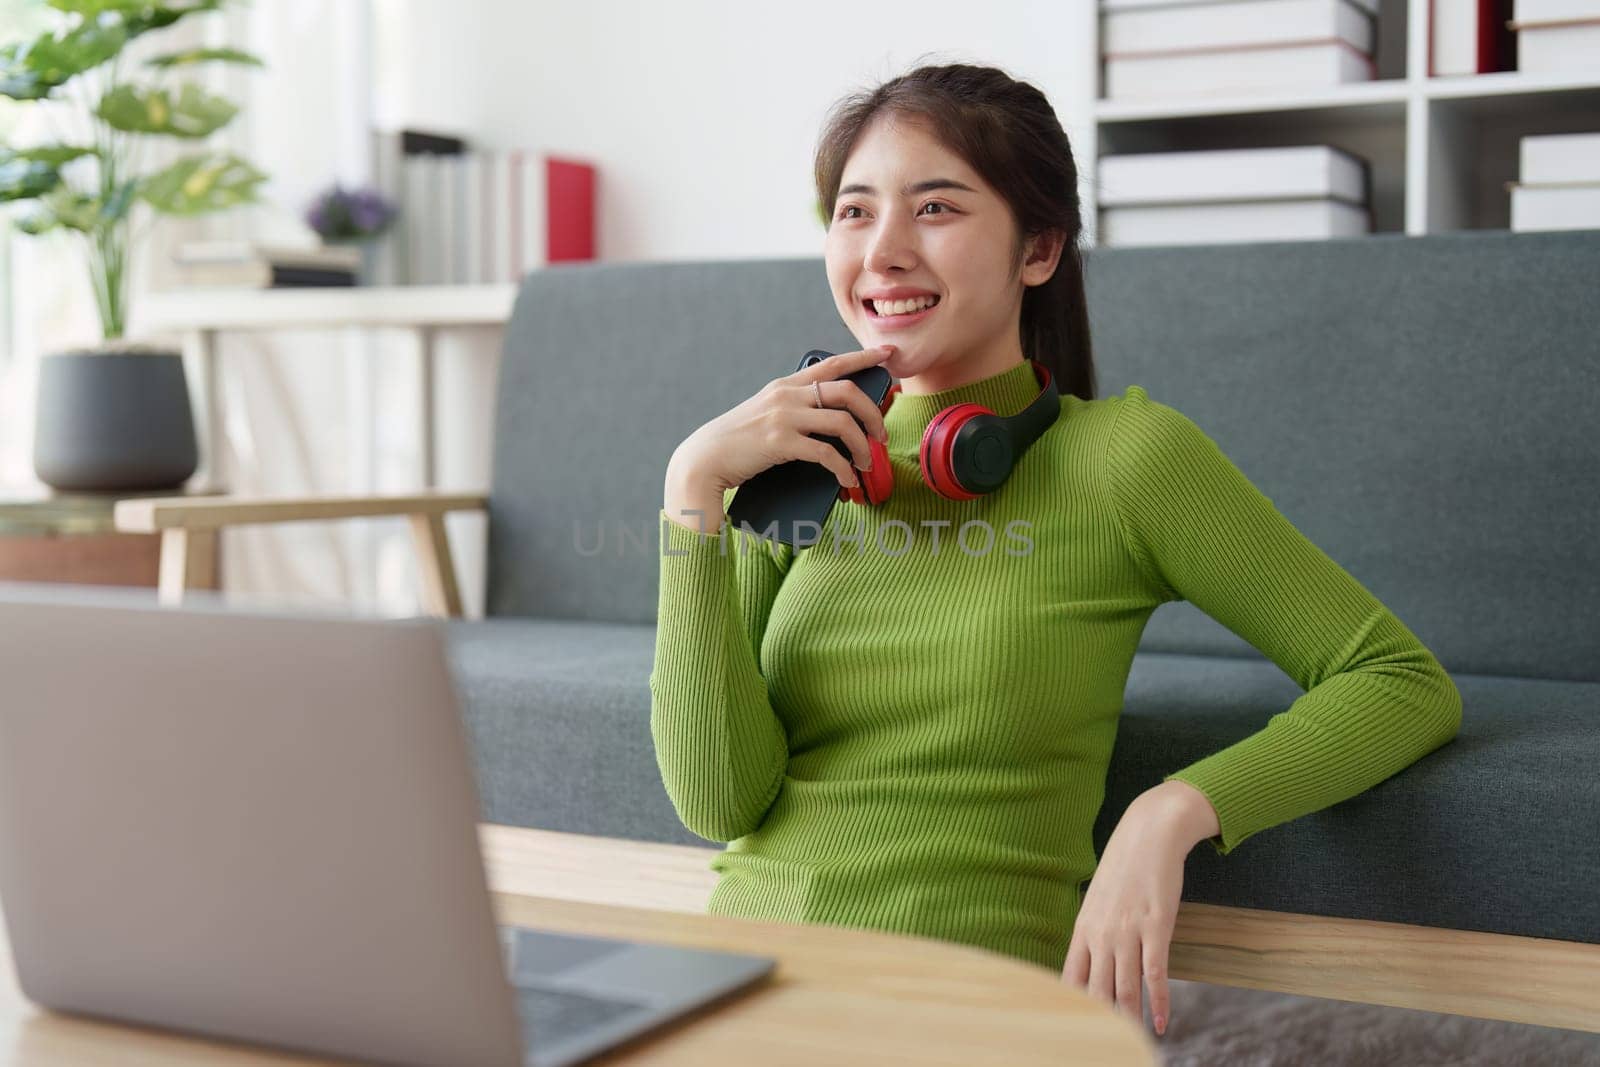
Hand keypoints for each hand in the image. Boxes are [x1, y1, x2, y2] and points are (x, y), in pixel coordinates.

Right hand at [672, 344, 893, 498]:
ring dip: (863, 445)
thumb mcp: (765, 415)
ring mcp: (784, 417)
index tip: (888, 354)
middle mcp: (787, 395)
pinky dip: (844, 469)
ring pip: (843, 423)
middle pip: (848, 392)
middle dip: (874, 413)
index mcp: (786, 385)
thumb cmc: (737, 444)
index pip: (833, 364)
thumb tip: (830, 428)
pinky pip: (826, 454)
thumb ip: (793, 411)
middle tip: (882, 434)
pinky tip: (848, 480)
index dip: (864, 357)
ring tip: (868, 463)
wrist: (704, 460)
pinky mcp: (780, 443)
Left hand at [1061, 798, 1188, 1036]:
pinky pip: (1155, 974)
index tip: (1073, 1030)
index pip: (1070, 980)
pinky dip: (1159, 1003)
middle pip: (1097, 991)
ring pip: (1125, 989)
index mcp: (1083, 929)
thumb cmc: (1123, 868)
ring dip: (1129, 1020)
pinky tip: (1162, 1023)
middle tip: (1104, 1044)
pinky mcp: (1155, 927)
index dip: (1071, 1009)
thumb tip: (1091, 962)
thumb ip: (1093, 932)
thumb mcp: (1098, 900)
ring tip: (1131, 1043)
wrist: (1148, 834)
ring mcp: (1127, 932)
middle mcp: (1101, 934)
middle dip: (1100, 1023)